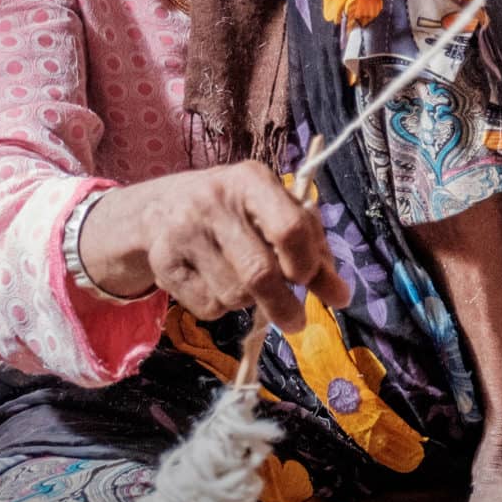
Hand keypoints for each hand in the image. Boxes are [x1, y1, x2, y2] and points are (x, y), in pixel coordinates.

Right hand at [77, 161, 352, 329]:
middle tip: (297, 321)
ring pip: (234, 296)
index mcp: (251, 179)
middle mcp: (214, 201)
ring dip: (250, 303)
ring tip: (245, 282)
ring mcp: (184, 232)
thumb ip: (312, 249)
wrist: (161, 209)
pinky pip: (208, 308)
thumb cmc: (237, 212)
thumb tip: (341, 296)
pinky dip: (223, 308)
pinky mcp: (163, 263)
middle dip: (284, 305)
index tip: (310, 279)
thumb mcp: (275, 213)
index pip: (290, 228)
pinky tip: (216, 283)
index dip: (307, 263)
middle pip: (260, 273)